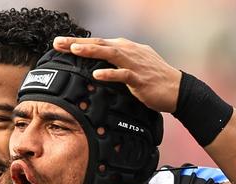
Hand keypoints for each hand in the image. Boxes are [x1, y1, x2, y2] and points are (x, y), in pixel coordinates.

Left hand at [53, 36, 181, 112]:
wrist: (177, 89)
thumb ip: (117, 62)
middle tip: (58, 43)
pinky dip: (110, 73)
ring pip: (110, 53)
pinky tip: (97, 74)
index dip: (78, 41)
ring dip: (92, 51)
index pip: (98, 42)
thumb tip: (99, 64)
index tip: (60, 43)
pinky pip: (123, 74)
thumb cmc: (154, 78)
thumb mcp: (134, 65)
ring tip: (75, 50)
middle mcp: (129, 52)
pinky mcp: (140, 78)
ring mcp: (135, 64)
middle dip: (77, 42)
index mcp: (126, 48)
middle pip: (100, 44)